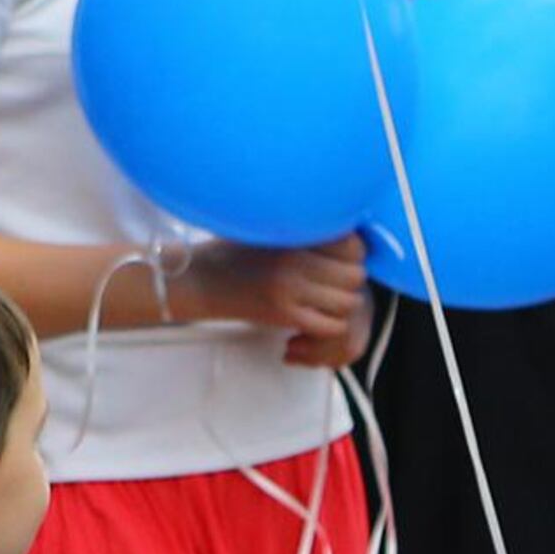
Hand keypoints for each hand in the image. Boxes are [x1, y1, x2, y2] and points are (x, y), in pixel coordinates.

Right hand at [182, 235, 370, 367]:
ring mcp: (290, 288)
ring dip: (343, 303)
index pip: (352, 245)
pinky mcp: (284, 314)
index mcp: (294, 234)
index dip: (354, 254)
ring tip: (327, 299)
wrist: (199, 279)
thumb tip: (341, 228)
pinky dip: (330, 323)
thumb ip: (301, 229)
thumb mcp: (267, 228)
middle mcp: (295, 260)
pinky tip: (316, 316)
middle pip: (355, 275)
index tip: (342, 258)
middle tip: (335, 281)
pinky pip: (330, 325)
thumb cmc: (232, 251)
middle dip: (351, 280)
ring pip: (347, 302)